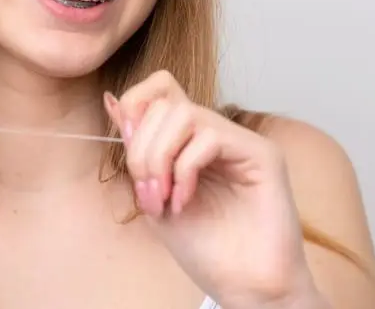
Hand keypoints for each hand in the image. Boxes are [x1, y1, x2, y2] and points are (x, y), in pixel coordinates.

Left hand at [104, 71, 318, 307]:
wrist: (242, 286)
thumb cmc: (204, 247)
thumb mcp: (153, 193)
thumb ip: (137, 150)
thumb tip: (112, 100)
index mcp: (190, 140)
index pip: (160, 89)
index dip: (135, 106)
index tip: (129, 152)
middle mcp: (218, 133)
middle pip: (165, 102)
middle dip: (142, 148)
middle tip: (148, 192)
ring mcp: (241, 141)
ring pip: (183, 114)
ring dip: (159, 158)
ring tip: (163, 198)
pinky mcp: (263, 154)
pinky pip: (210, 136)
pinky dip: (185, 170)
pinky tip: (184, 201)